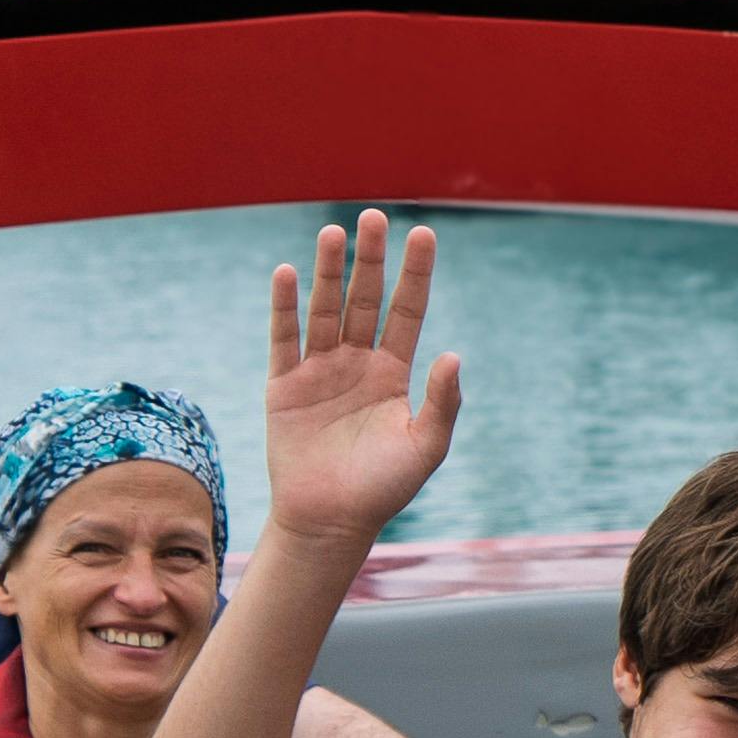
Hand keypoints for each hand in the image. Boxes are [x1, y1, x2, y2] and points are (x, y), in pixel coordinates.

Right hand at [264, 211, 464, 541]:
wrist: (330, 522)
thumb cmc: (383, 490)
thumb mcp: (425, 447)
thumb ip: (443, 402)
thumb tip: (454, 355)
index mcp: (393, 374)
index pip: (406, 312)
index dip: (415, 274)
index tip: (424, 234)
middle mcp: (356, 364)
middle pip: (363, 300)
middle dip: (369, 260)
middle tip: (372, 216)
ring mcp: (318, 372)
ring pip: (324, 310)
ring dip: (329, 272)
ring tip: (334, 232)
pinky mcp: (284, 387)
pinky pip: (284, 339)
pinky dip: (286, 307)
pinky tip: (289, 273)